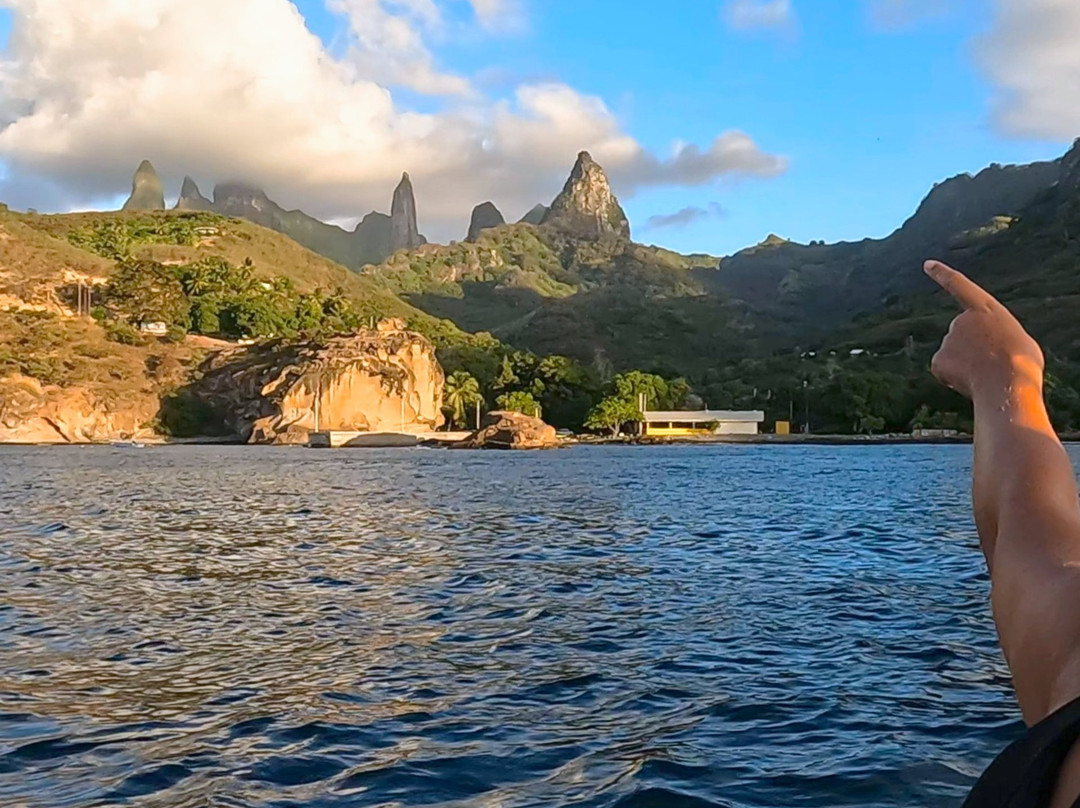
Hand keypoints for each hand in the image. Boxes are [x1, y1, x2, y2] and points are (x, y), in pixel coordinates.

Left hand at [925, 260, 1043, 401]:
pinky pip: (946, 371)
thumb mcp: (1016, 339)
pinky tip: (971, 382)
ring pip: (956, 355)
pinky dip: (955, 378)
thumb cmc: (1023, 363)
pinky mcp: (938, 360)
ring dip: (969, 365)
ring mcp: (947, 339)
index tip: (926, 264)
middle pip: (964, 336)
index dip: (942, 274)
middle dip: (975, 350)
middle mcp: (960, 320)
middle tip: (995, 363)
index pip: (959, 286)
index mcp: (985, 309)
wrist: (1009, 384)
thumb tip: (980, 352)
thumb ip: (994, 336)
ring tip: (988, 373)